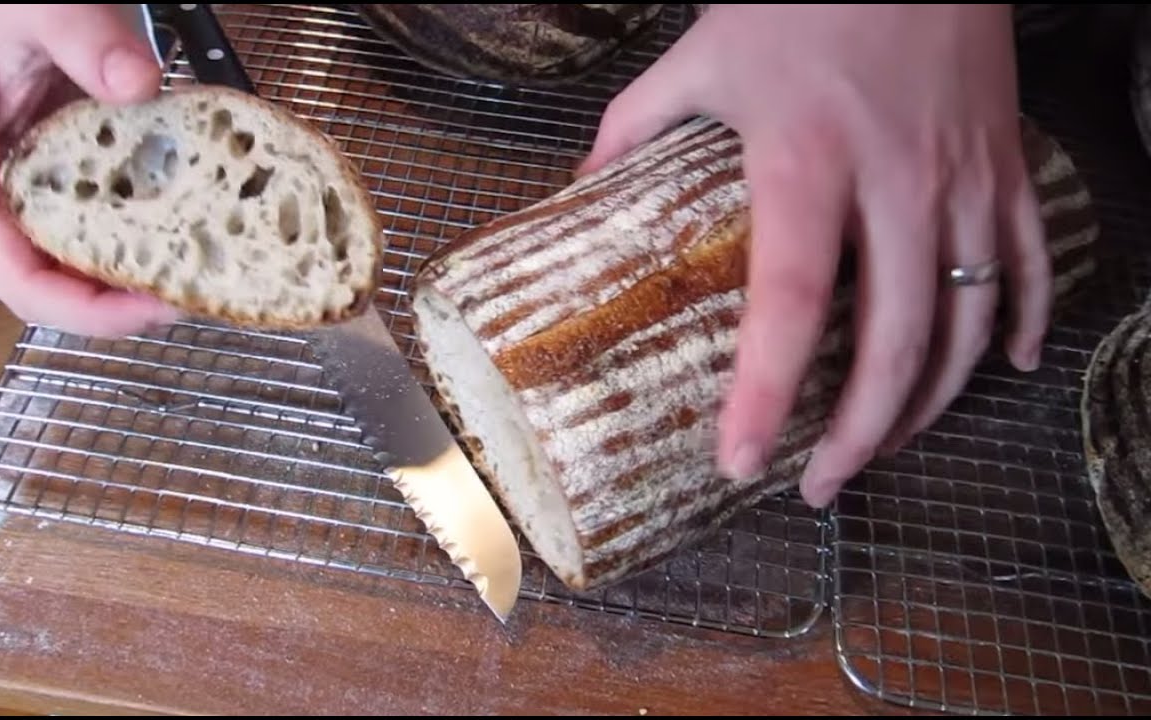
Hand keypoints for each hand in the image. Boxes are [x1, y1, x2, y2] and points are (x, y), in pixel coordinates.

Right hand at [0, 4, 181, 336]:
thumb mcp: (34, 7)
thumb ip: (84, 40)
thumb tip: (137, 82)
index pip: (23, 284)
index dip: (95, 310)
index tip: (162, 303)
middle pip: (59, 292)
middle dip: (130, 302)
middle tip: (203, 288)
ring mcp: (23, 198)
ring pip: (82, 269)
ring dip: (143, 273)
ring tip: (207, 266)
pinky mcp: (57, 182)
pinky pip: (100, 230)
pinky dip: (146, 234)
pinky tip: (193, 224)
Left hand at [577, 4, 1050, 507]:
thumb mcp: (703, 54)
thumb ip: (636, 125)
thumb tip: (580, 185)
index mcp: (808, 160)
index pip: (791, 301)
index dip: (769, 391)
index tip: (743, 461)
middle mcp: (897, 182)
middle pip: (895, 338)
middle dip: (861, 432)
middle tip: (818, 486)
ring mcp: (964, 177)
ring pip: (969, 319)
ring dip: (932, 400)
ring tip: (885, 447)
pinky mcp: (1006, 163)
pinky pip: (1031, 259)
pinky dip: (1023, 320)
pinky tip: (1006, 369)